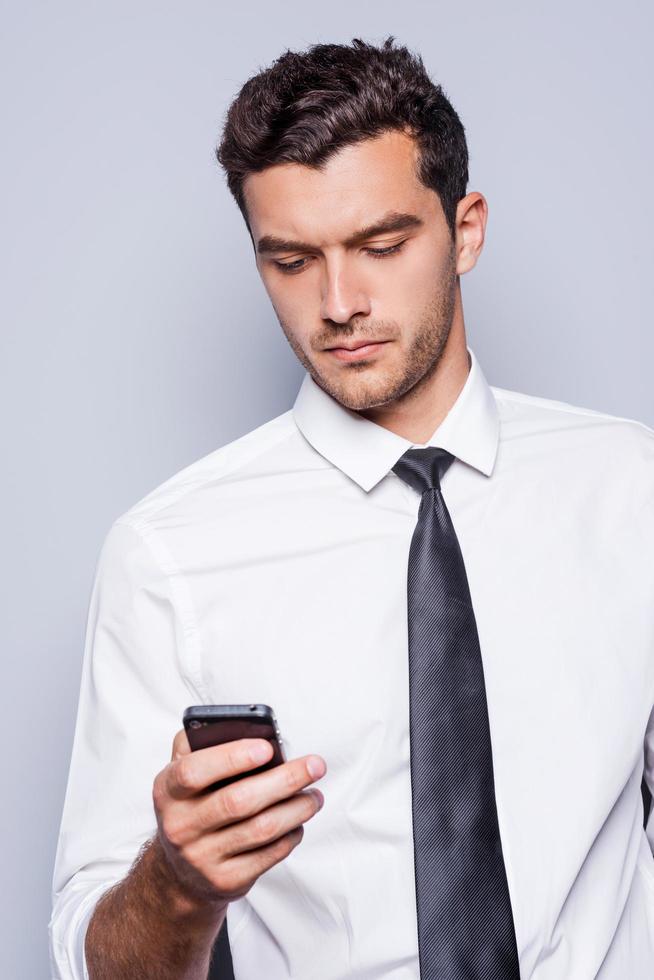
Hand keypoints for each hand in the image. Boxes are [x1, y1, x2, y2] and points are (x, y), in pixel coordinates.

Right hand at [152, 730, 326, 909]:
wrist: (180, 870)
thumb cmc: (192, 805)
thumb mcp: (182, 771)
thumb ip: (203, 742)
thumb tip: (249, 728)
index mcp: (167, 790)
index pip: (193, 771)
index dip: (231, 758)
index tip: (267, 747)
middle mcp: (180, 825)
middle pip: (238, 801)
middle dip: (284, 780)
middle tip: (315, 765)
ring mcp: (201, 857)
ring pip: (260, 829)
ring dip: (297, 808)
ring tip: (315, 795)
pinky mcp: (225, 880)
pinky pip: (268, 855)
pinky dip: (291, 835)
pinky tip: (299, 821)